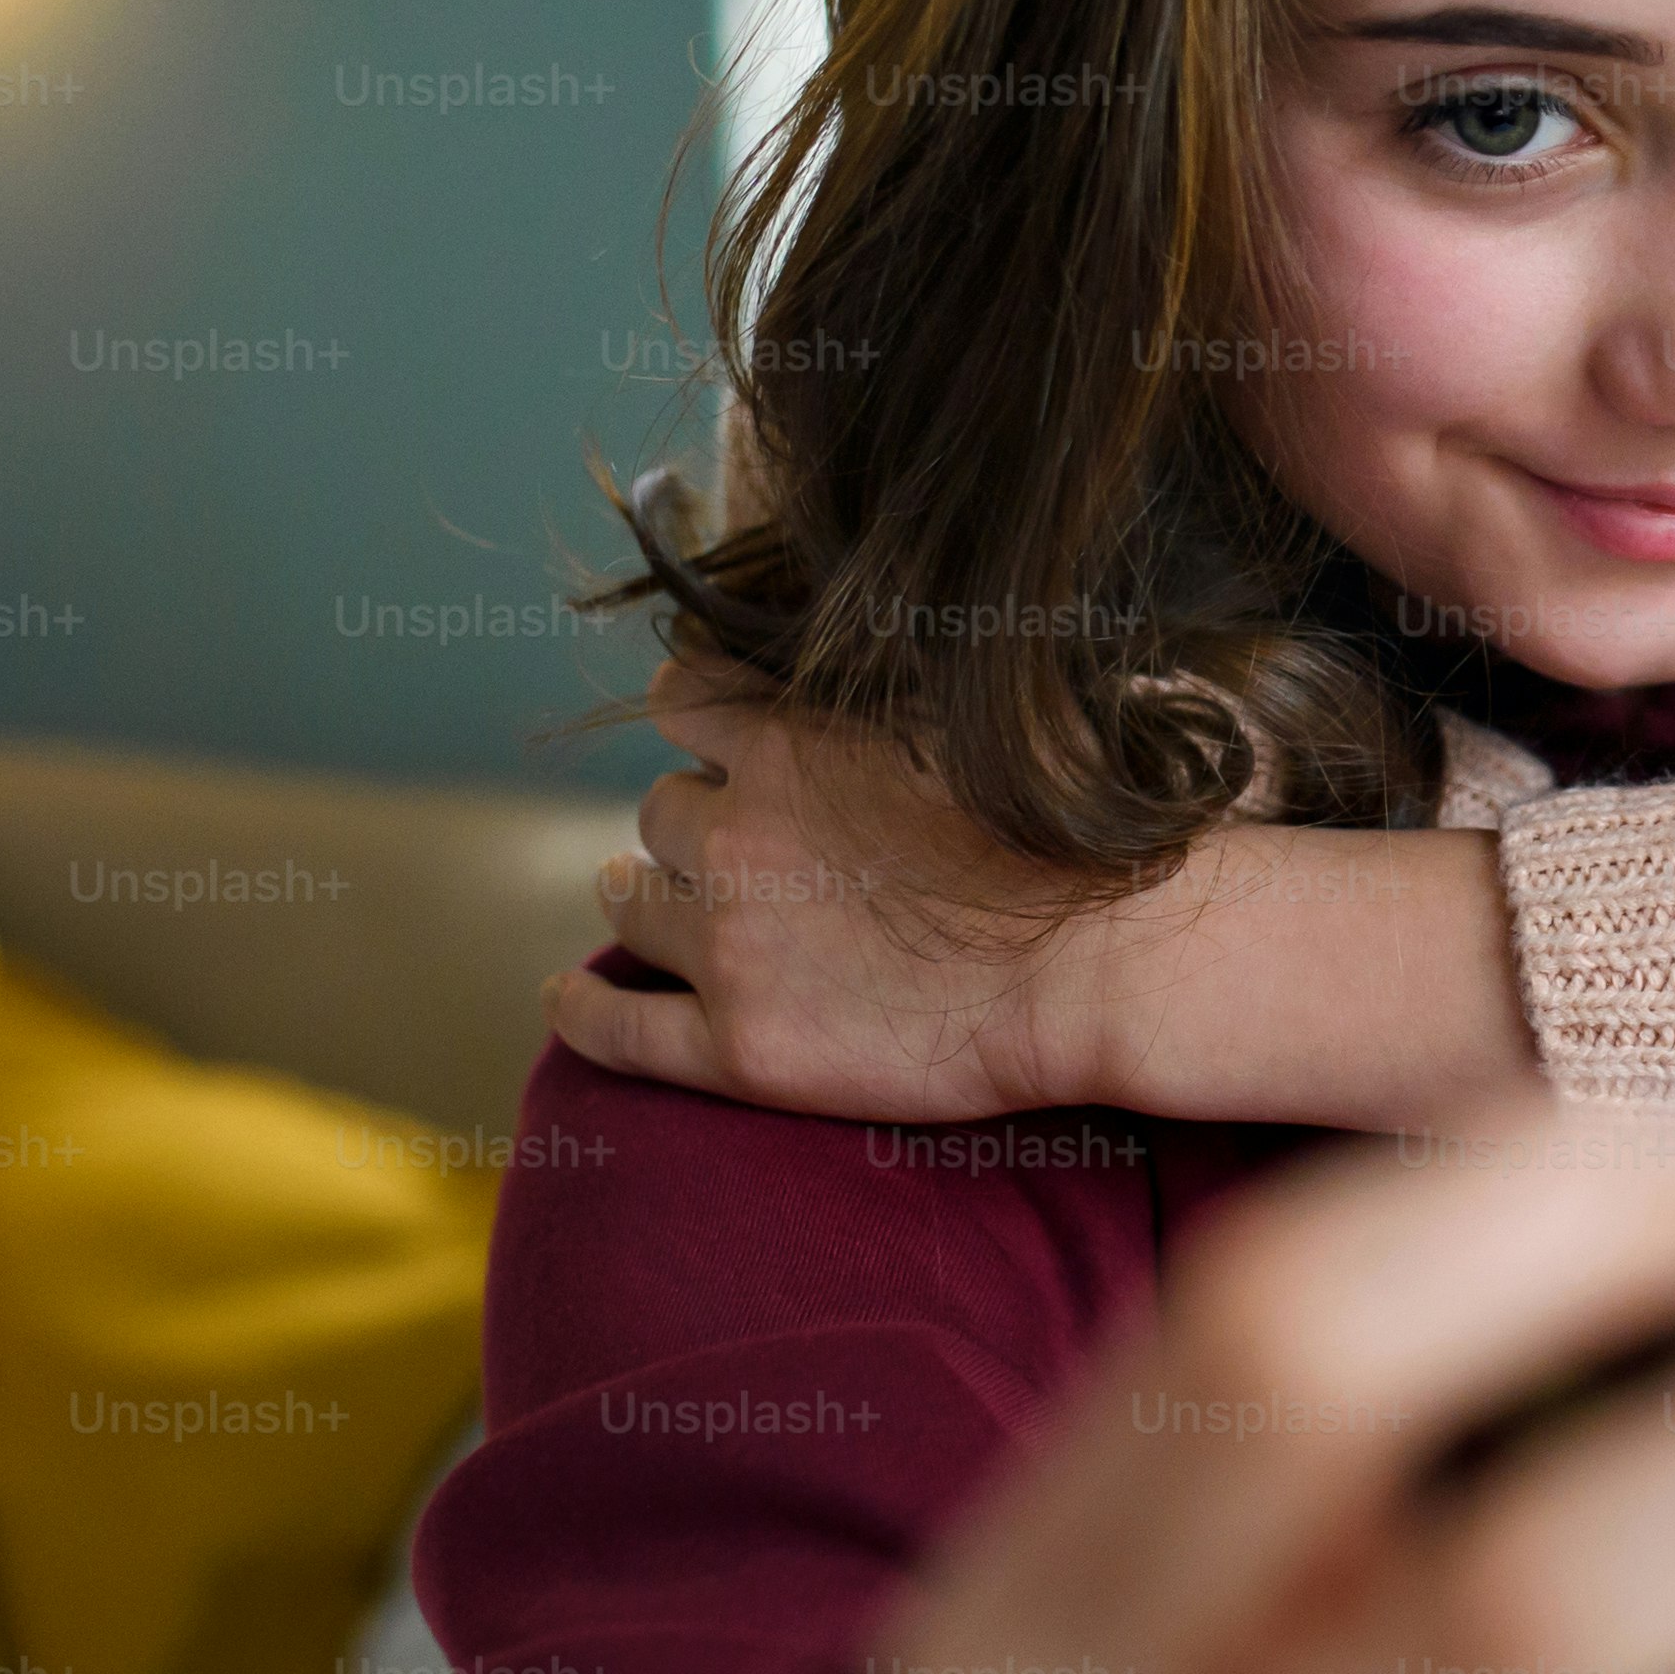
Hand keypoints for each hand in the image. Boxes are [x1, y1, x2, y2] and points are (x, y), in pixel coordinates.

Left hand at [545, 660, 1094, 1121]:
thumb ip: (900, 674)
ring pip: (627, 903)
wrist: (1104, 967)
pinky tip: (570, 999)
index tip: (716, 737)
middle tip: (741, 850)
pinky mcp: (738, 1050)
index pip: (683, 696)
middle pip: (659, 809)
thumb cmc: (1072, 833)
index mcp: (790, 744)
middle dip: (692, 822)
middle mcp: (737, 836)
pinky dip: (582, 1009)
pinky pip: (615, 1029)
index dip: (698, 716)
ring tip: (660, 911)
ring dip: (642, 897)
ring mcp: (729, 947)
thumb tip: (876, 623)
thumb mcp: (983, 706)